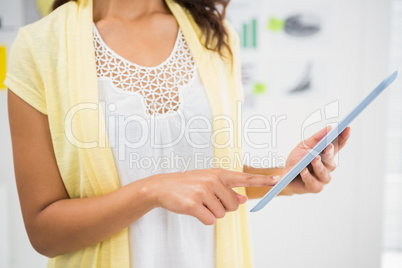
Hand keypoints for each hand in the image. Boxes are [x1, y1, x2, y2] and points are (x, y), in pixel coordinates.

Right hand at [145, 168, 279, 224]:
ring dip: (211, 213)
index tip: (278, 180)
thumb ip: (227, 189)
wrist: (162, 186)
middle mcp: (213, 180)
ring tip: (198, 202)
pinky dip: (202, 218)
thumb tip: (243, 200)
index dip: (263, 180)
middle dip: (221, 207)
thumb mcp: (208, 181)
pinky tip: (193, 209)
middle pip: (233, 205)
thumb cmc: (187, 184)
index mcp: (219, 174)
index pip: (245, 178)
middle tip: (206, 199)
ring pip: (221, 214)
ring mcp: (203, 191)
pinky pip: (209, 220)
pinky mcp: (194, 204)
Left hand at [282, 126, 350, 194]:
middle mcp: (327, 168)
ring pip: (323, 172)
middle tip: (328, 145)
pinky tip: (303, 169)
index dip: (343, 138)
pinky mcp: (314, 188)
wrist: (285, 175)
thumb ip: (317, 138)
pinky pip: (311, 181)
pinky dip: (306, 175)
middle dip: (330, 153)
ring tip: (314, 158)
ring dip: (318, 165)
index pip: (338, 146)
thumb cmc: (297, 160)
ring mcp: (322, 179)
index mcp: (327, 156)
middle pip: (331, 161)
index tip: (347, 128)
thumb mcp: (304, 146)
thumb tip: (330, 128)